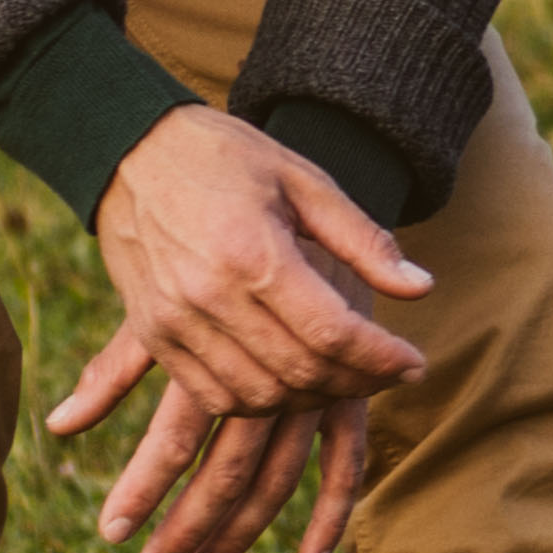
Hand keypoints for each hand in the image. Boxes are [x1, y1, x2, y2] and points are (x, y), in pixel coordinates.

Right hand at [48, 109, 433, 552]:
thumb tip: (421, 289)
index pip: (332, 334)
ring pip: (258, 395)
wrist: (131, 151)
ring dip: (312, 399)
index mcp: (252, 254)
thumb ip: (365, 241)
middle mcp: (208, 297)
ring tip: (348, 378)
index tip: (416, 363)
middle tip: (391, 372)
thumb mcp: (306, 182)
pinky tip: (294, 382)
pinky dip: (261, 402)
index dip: (382, 359)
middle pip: (299, 372)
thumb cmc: (228, 158)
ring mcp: (174, 322)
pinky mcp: (153, 335)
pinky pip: (213, 396)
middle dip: (357, 383)